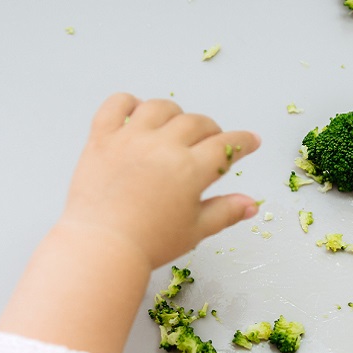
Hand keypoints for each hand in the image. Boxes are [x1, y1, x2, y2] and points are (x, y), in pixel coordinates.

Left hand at [56, 93, 261, 268]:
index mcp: (190, 170)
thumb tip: (251, 204)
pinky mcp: (101, 139)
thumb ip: (225, 212)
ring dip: (174, 114)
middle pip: (196, 123)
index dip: (242, 142)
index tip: (250, 141)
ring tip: (175, 128)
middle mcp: (162, 146)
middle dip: (210, 130)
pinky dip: (128, 103)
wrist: (101, 248)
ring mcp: (130, 139)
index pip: (226, 146)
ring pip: (160, 108)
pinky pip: (116, 105)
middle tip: (210, 142)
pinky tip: (136, 114)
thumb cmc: (149, 244)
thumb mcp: (195, 231)